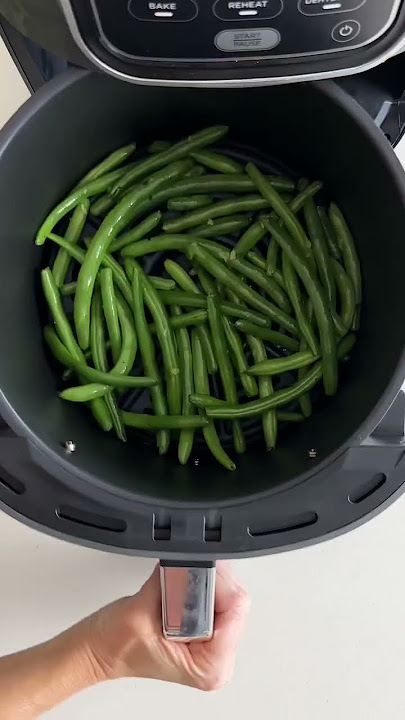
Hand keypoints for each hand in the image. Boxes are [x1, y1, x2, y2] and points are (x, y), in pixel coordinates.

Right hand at [86, 562, 249, 690]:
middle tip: (180, 582)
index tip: (192, 574)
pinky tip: (180, 591)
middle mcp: (217, 658)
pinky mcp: (207, 631)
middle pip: (235, 599)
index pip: (236, 608)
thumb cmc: (114, 645)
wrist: (98, 650)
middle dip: (208, 582)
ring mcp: (214, 644)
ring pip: (227, 593)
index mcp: (210, 667)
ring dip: (202, 582)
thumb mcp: (140, 610)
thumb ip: (169, 582)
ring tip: (174, 593)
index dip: (214, 583)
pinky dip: (198, 585)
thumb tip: (185, 558)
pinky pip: (216, 595)